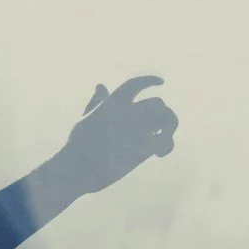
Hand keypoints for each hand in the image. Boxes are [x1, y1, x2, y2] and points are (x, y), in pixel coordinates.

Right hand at [46, 75, 178, 196]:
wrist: (78, 168)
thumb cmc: (78, 145)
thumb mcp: (86, 118)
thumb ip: (97, 101)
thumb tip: (101, 85)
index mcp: (112, 103)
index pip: (135, 84)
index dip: (149, 80)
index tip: (161, 82)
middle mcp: (127, 112)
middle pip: (157, 103)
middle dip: (162, 113)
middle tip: (159, 127)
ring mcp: (137, 128)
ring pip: (167, 117)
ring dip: (170, 126)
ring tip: (164, 137)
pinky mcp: (144, 146)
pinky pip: (166, 139)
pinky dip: (167, 145)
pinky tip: (159, 154)